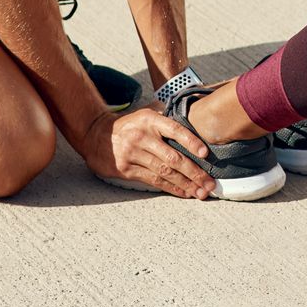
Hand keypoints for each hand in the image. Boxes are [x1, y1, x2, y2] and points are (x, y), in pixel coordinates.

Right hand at [82, 107, 215, 199]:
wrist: (95, 134)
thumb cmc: (129, 125)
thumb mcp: (145, 113)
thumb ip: (167, 115)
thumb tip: (195, 115)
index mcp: (150, 120)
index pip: (174, 130)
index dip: (191, 142)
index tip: (206, 154)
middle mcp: (142, 136)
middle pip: (172, 157)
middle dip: (194, 172)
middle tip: (210, 183)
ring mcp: (133, 154)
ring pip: (165, 172)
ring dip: (186, 184)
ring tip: (202, 191)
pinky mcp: (126, 169)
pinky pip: (153, 180)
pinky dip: (171, 188)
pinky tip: (185, 192)